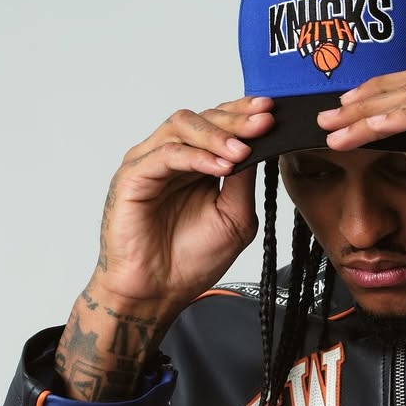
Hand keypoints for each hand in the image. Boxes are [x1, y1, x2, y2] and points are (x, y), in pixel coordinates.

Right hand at [54, 97, 274, 401]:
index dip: (244, 114)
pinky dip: (196, 157)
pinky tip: (221, 166)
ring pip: (182, 126)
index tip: (272, 112)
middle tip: (264, 122)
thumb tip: (263, 146)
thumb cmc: (191, 260)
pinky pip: (166, 155)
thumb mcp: (235, 218)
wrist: (159, 292)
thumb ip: (245, 182)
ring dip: (217, 134)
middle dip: (236, 119)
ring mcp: (150, 163)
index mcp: (196, 164)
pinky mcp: (133, 176)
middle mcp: (172, 157)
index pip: (219, 124)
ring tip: (243, 149)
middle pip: (203, 117)